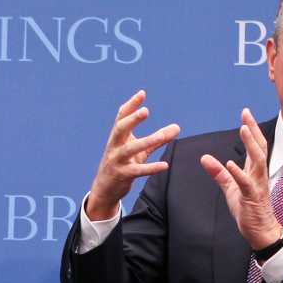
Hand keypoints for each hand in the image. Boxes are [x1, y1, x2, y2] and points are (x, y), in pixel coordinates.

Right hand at [85, 90, 180, 220]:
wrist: (104, 189)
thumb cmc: (123, 165)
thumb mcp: (139, 150)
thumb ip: (157, 139)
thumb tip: (177, 127)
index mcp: (117, 137)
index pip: (121, 117)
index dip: (131, 105)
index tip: (142, 94)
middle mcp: (114, 147)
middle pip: (120, 129)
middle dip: (132, 119)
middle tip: (145, 111)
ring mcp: (116, 161)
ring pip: (130, 149)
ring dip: (146, 142)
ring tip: (163, 136)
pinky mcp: (121, 175)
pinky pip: (137, 171)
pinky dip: (151, 168)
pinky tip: (164, 165)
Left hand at [199, 108, 282, 250]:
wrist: (260, 230)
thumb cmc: (248, 208)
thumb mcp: (230, 188)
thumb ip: (219, 173)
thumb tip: (205, 158)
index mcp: (253, 171)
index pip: (254, 145)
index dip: (250, 129)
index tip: (245, 113)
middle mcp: (258, 174)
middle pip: (258, 147)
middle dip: (252, 130)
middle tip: (246, 113)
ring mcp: (257, 184)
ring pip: (257, 161)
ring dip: (250, 145)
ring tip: (243, 129)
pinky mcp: (252, 197)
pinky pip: (246, 183)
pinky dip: (239, 173)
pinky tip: (231, 163)